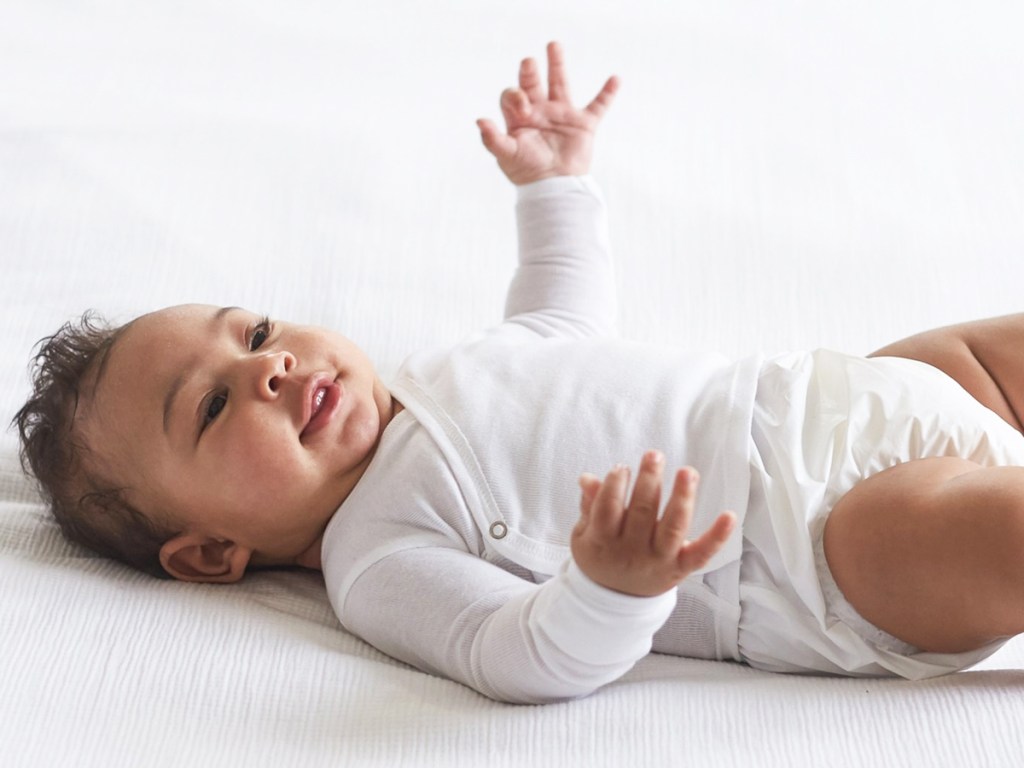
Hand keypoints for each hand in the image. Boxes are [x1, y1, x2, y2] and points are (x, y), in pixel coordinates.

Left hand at [476, 41, 618, 184]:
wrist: (554, 188)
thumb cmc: (528, 173)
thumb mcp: (507, 155)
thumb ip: (492, 139)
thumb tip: (479, 120)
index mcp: (520, 119)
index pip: (513, 95)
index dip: (515, 95)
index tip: (522, 107)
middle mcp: (540, 112)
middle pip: (533, 83)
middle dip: (529, 71)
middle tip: (528, 62)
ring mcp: (563, 116)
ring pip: (560, 84)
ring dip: (557, 64)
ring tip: (553, 45)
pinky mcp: (584, 124)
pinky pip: (599, 105)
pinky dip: (608, 93)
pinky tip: (615, 79)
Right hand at [571, 451, 735, 596]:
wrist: (615, 602)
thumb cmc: (601, 557)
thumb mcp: (584, 534)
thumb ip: (590, 505)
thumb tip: (588, 478)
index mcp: (603, 541)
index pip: (608, 508)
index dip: (614, 485)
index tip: (621, 467)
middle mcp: (631, 551)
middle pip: (642, 512)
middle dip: (649, 480)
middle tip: (654, 456)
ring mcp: (658, 560)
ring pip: (672, 527)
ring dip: (682, 497)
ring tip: (687, 472)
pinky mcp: (681, 568)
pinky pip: (701, 553)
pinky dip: (717, 536)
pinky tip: (729, 516)